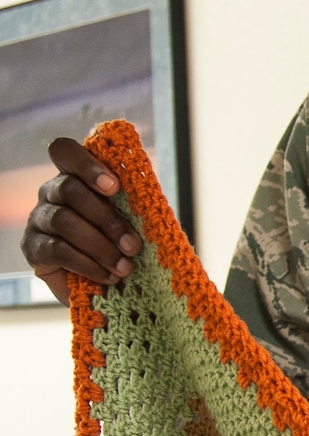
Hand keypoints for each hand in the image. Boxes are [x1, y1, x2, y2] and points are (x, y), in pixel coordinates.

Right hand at [23, 137, 143, 303]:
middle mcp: (51, 192)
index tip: (115, 187)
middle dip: (107, 219)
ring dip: (101, 246)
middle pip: (69, 189)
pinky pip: (58, 250)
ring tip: (125, 267)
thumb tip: (148, 195)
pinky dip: (88, 264)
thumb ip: (132, 203)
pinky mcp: (33, 248)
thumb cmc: (121, 245)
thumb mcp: (131, 220)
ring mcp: (38, 219)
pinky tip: (107, 275)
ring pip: (64, 221)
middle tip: (133, 245)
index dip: (86, 164)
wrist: (105, 285)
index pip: (64, 151)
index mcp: (74, 176)